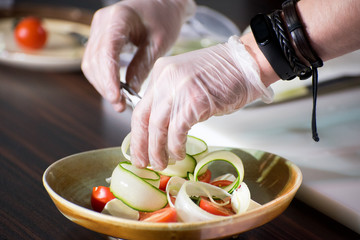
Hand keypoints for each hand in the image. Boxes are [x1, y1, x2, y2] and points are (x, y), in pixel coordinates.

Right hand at [81, 0, 195, 111]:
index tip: (116, 98)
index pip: (106, 53)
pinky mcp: (100, 37)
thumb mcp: (159, 43)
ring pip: (90, 63)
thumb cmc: (164, 18)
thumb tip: (131, 90)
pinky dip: (103, 77)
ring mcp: (98, 29)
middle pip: (94, 61)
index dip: (109, 78)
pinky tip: (115, 89)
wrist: (163, 3)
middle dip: (106, 86)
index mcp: (118, 18)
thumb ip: (143, 66)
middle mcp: (102, 22)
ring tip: (119, 101)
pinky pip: (94, 61)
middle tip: (121, 105)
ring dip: (103, 84)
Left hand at [130, 36, 272, 169]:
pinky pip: (177, 131)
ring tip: (160, 164)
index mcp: (161, 72)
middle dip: (141, 145)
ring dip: (157, 150)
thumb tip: (161, 129)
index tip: (138, 149)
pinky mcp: (194, 101)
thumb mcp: (187, 81)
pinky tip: (178, 154)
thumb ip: (171, 99)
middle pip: (143, 118)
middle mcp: (165, 78)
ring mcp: (178, 88)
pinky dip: (176, 146)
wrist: (248, 62)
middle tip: (141, 163)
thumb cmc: (223, 75)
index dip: (138, 133)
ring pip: (157, 127)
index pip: (141, 108)